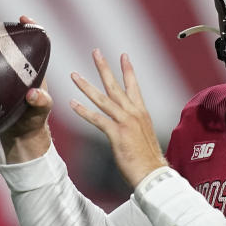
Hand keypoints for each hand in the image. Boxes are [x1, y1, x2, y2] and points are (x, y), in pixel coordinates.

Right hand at [0, 16, 53, 162]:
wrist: (19, 135)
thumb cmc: (33, 121)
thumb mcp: (40, 112)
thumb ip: (40, 103)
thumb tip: (34, 94)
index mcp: (33, 68)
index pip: (35, 42)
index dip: (30, 27)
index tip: (23, 18)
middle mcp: (17, 67)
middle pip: (8, 41)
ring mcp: (1, 74)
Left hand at [70, 49, 167, 188]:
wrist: (153, 174)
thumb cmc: (148, 160)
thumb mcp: (144, 136)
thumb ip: (135, 126)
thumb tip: (129, 125)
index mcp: (141, 113)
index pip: (133, 86)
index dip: (128, 70)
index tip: (123, 56)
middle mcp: (134, 113)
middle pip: (116, 86)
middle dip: (104, 68)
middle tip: (96, 52)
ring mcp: (125, 122)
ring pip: (103, 99)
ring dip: (86, 86)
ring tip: (74, 75)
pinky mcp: (117, 134)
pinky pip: (97, 119)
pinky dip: (84, 111)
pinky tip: (73, 104)